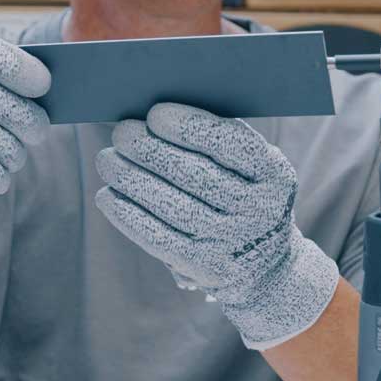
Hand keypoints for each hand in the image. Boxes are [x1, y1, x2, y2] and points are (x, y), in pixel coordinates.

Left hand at [95, 103, 338, 348]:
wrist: (265, 265)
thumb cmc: (244, 194)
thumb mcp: (254, 167)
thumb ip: (221, 140)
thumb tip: (155, 117)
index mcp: (273, 174)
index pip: (231, 144)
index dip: (191, 127)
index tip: (155, 113)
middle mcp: (258, 210)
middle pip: (196, 175)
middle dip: (151, 150)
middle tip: (122, 133)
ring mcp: (232, 242)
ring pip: (173, 205)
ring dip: (132, 179)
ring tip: (107, 159)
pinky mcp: (204, 267)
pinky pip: (159, 238)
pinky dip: (128, 215)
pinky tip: (108, 195)